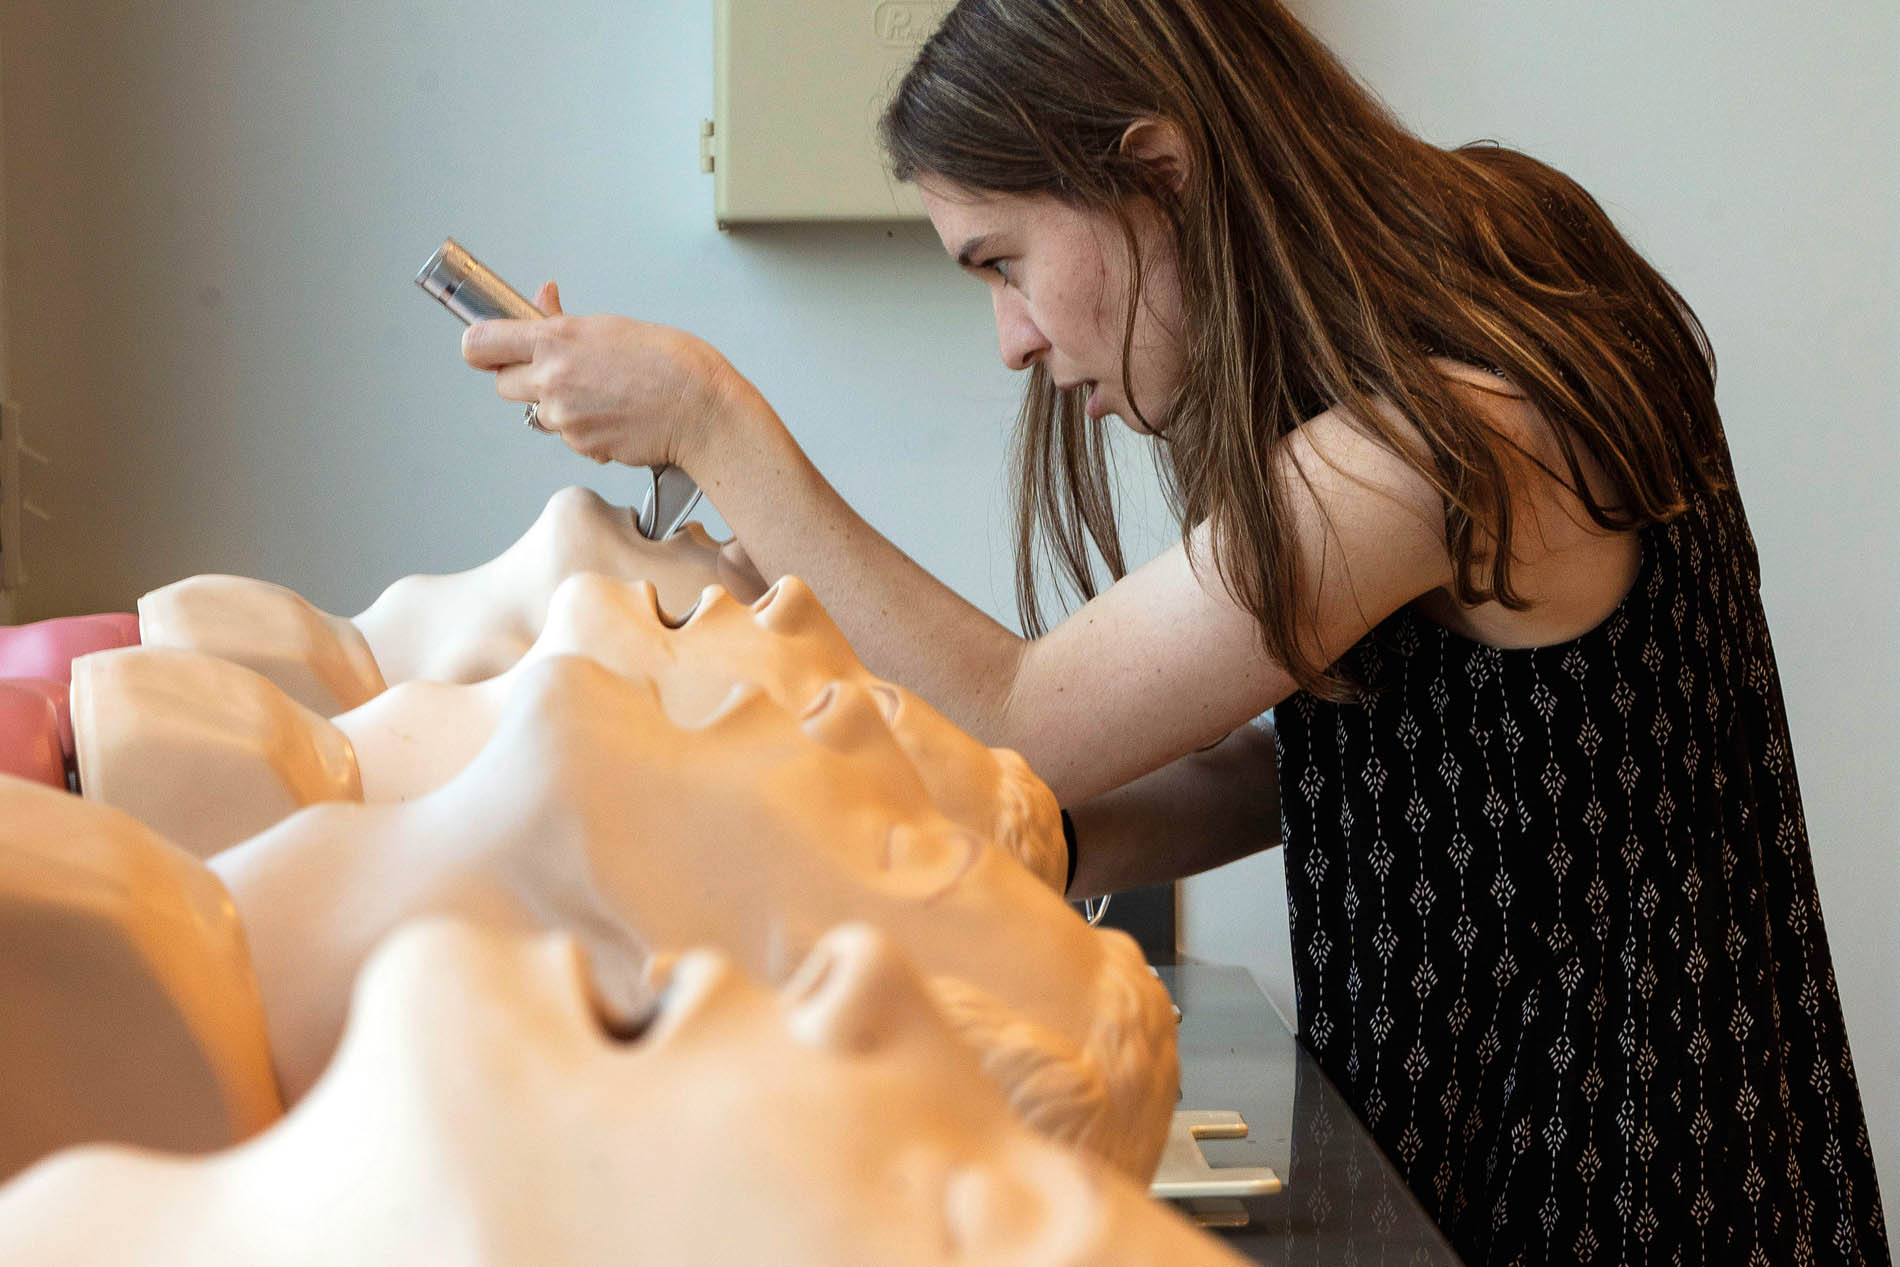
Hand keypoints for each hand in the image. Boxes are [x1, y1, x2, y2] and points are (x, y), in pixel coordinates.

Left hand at [461, 281, 740, 470]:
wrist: (703, 412)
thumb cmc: (673, 364)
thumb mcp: (612, 326)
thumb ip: (565, 320)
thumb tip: (543, 300)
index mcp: (556, 340)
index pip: (479, 344)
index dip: (480, 346)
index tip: (489, 346)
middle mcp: (551, 380)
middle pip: (502, 384)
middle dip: (524, 377)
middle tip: (557, 369)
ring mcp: (564, 418)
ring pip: (540, 412)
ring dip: (559, 404)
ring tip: (603, 392)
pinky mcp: (582, 447)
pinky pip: (568, 435)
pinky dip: (585, 426)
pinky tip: (616, 412)